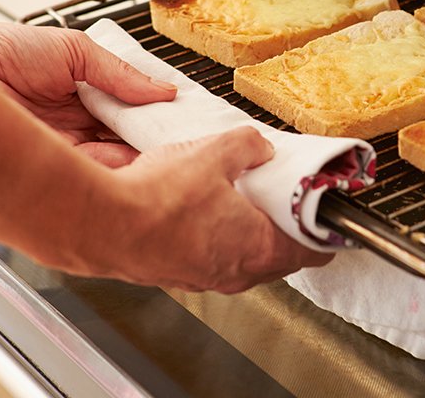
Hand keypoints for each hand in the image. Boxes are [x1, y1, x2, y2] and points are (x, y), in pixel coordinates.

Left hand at [0, 23, 177, 165]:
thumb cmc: (6, 50)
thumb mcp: (76, 51)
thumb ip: (120, 72)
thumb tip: (164, 89)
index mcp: (90, 98)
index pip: (135, 115)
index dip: (160, 119)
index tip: (186, 121)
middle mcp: (81, 126)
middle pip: (130, 142)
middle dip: (156, 142)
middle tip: (183, 141)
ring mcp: (68, 147)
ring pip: (116, 161)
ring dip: (139, 158)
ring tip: (165, 152)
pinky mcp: (52, 163)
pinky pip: (92, 171)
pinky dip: (114, 169)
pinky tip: (132, 161)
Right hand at [68, 127, 333, 291]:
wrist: (100, 224)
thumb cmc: (157, 200)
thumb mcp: (215, 153)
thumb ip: (248, 146)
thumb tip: (258, 146)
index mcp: (260, 248)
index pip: (314, 249)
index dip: (323, 227)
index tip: (325, 212)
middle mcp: (236, 271)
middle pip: (279, 255)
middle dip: (283, 227)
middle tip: (281, 197)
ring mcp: (203, 277)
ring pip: (241, 256)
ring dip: (246, 231)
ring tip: (237, 197)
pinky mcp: (174, 273)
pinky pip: (208, 255)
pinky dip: (212, 236)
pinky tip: (197, 208)